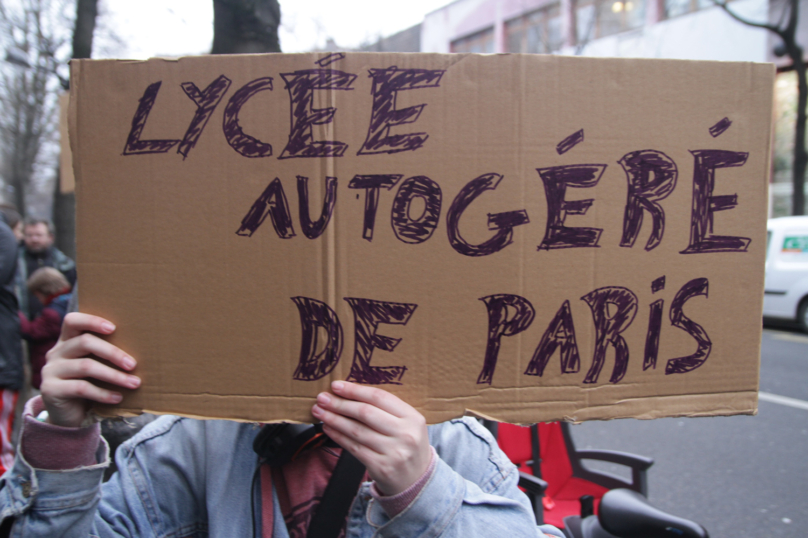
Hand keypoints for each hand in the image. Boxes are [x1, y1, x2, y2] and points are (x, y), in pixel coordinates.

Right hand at [40, 313, 140, 427]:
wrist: (69, 416)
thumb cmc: (91, 385)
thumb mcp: (97, 366)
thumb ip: (107, 355)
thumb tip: (146, 350)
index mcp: (67, 341)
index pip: (72, 321)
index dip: (92, 321)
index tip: (114, 328)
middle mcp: (56, 352)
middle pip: (84, 342)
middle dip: (113, 352)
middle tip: (133, 364)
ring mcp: (51, 370)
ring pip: (86, 366)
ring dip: (114, 375)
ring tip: (134, 383)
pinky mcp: (50, 389)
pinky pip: (81, 388)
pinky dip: (103, 393)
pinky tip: (118, 398)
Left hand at [311, 381, 431, 495]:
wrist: (417, 480)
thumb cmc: (407, 446)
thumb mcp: (407, 424)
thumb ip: (386, 410)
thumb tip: (350, 394)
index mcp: (413, 417)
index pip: (379, 397)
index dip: (355, 390)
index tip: (336, 386)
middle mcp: (405, 434)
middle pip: (365, 413)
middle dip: (340, 404)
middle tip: (323, 398)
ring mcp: (393, 452)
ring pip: (356, 430)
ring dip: (334, 419)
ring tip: (320, 412)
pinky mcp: (380, 467)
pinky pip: (354, 448)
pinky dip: (338, 436)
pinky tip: (328, 428)